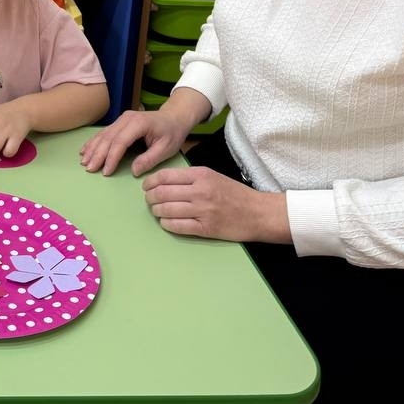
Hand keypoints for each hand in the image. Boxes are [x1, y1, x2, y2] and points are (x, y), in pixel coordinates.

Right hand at [79, 108, 190, 176]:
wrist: (174, 117)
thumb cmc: (172, 133)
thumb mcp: (166, 148)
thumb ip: (149, 159)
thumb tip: (134, 171)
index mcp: (139, 124)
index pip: (120, 142)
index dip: (112, 157)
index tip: (106, 171)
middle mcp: (127, 119)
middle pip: (108, 138)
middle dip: (98, 154)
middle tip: (89, 169)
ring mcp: (122, 119)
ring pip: (103, 135)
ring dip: (93, 149)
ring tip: (84, 162)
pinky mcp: (120, 122)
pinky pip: (104, 132)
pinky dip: (94, 142)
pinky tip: (85, 150)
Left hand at [142, 165, 289, 242]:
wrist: (258, 212)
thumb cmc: (234, 193)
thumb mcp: (213, 176)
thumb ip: (190, 177)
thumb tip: (163, 181)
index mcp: (200, 175)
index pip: (165, 176)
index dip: (150, 182)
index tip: (146, 186)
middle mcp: (200, 191)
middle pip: (162, 193)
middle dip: (150, 198)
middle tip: (149, 200)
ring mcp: (202, 211)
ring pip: (167, 210)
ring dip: (156, 211)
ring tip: (157, 211)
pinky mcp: (206, 228)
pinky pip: (177, 226)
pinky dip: (167, 224)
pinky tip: (166, 222)